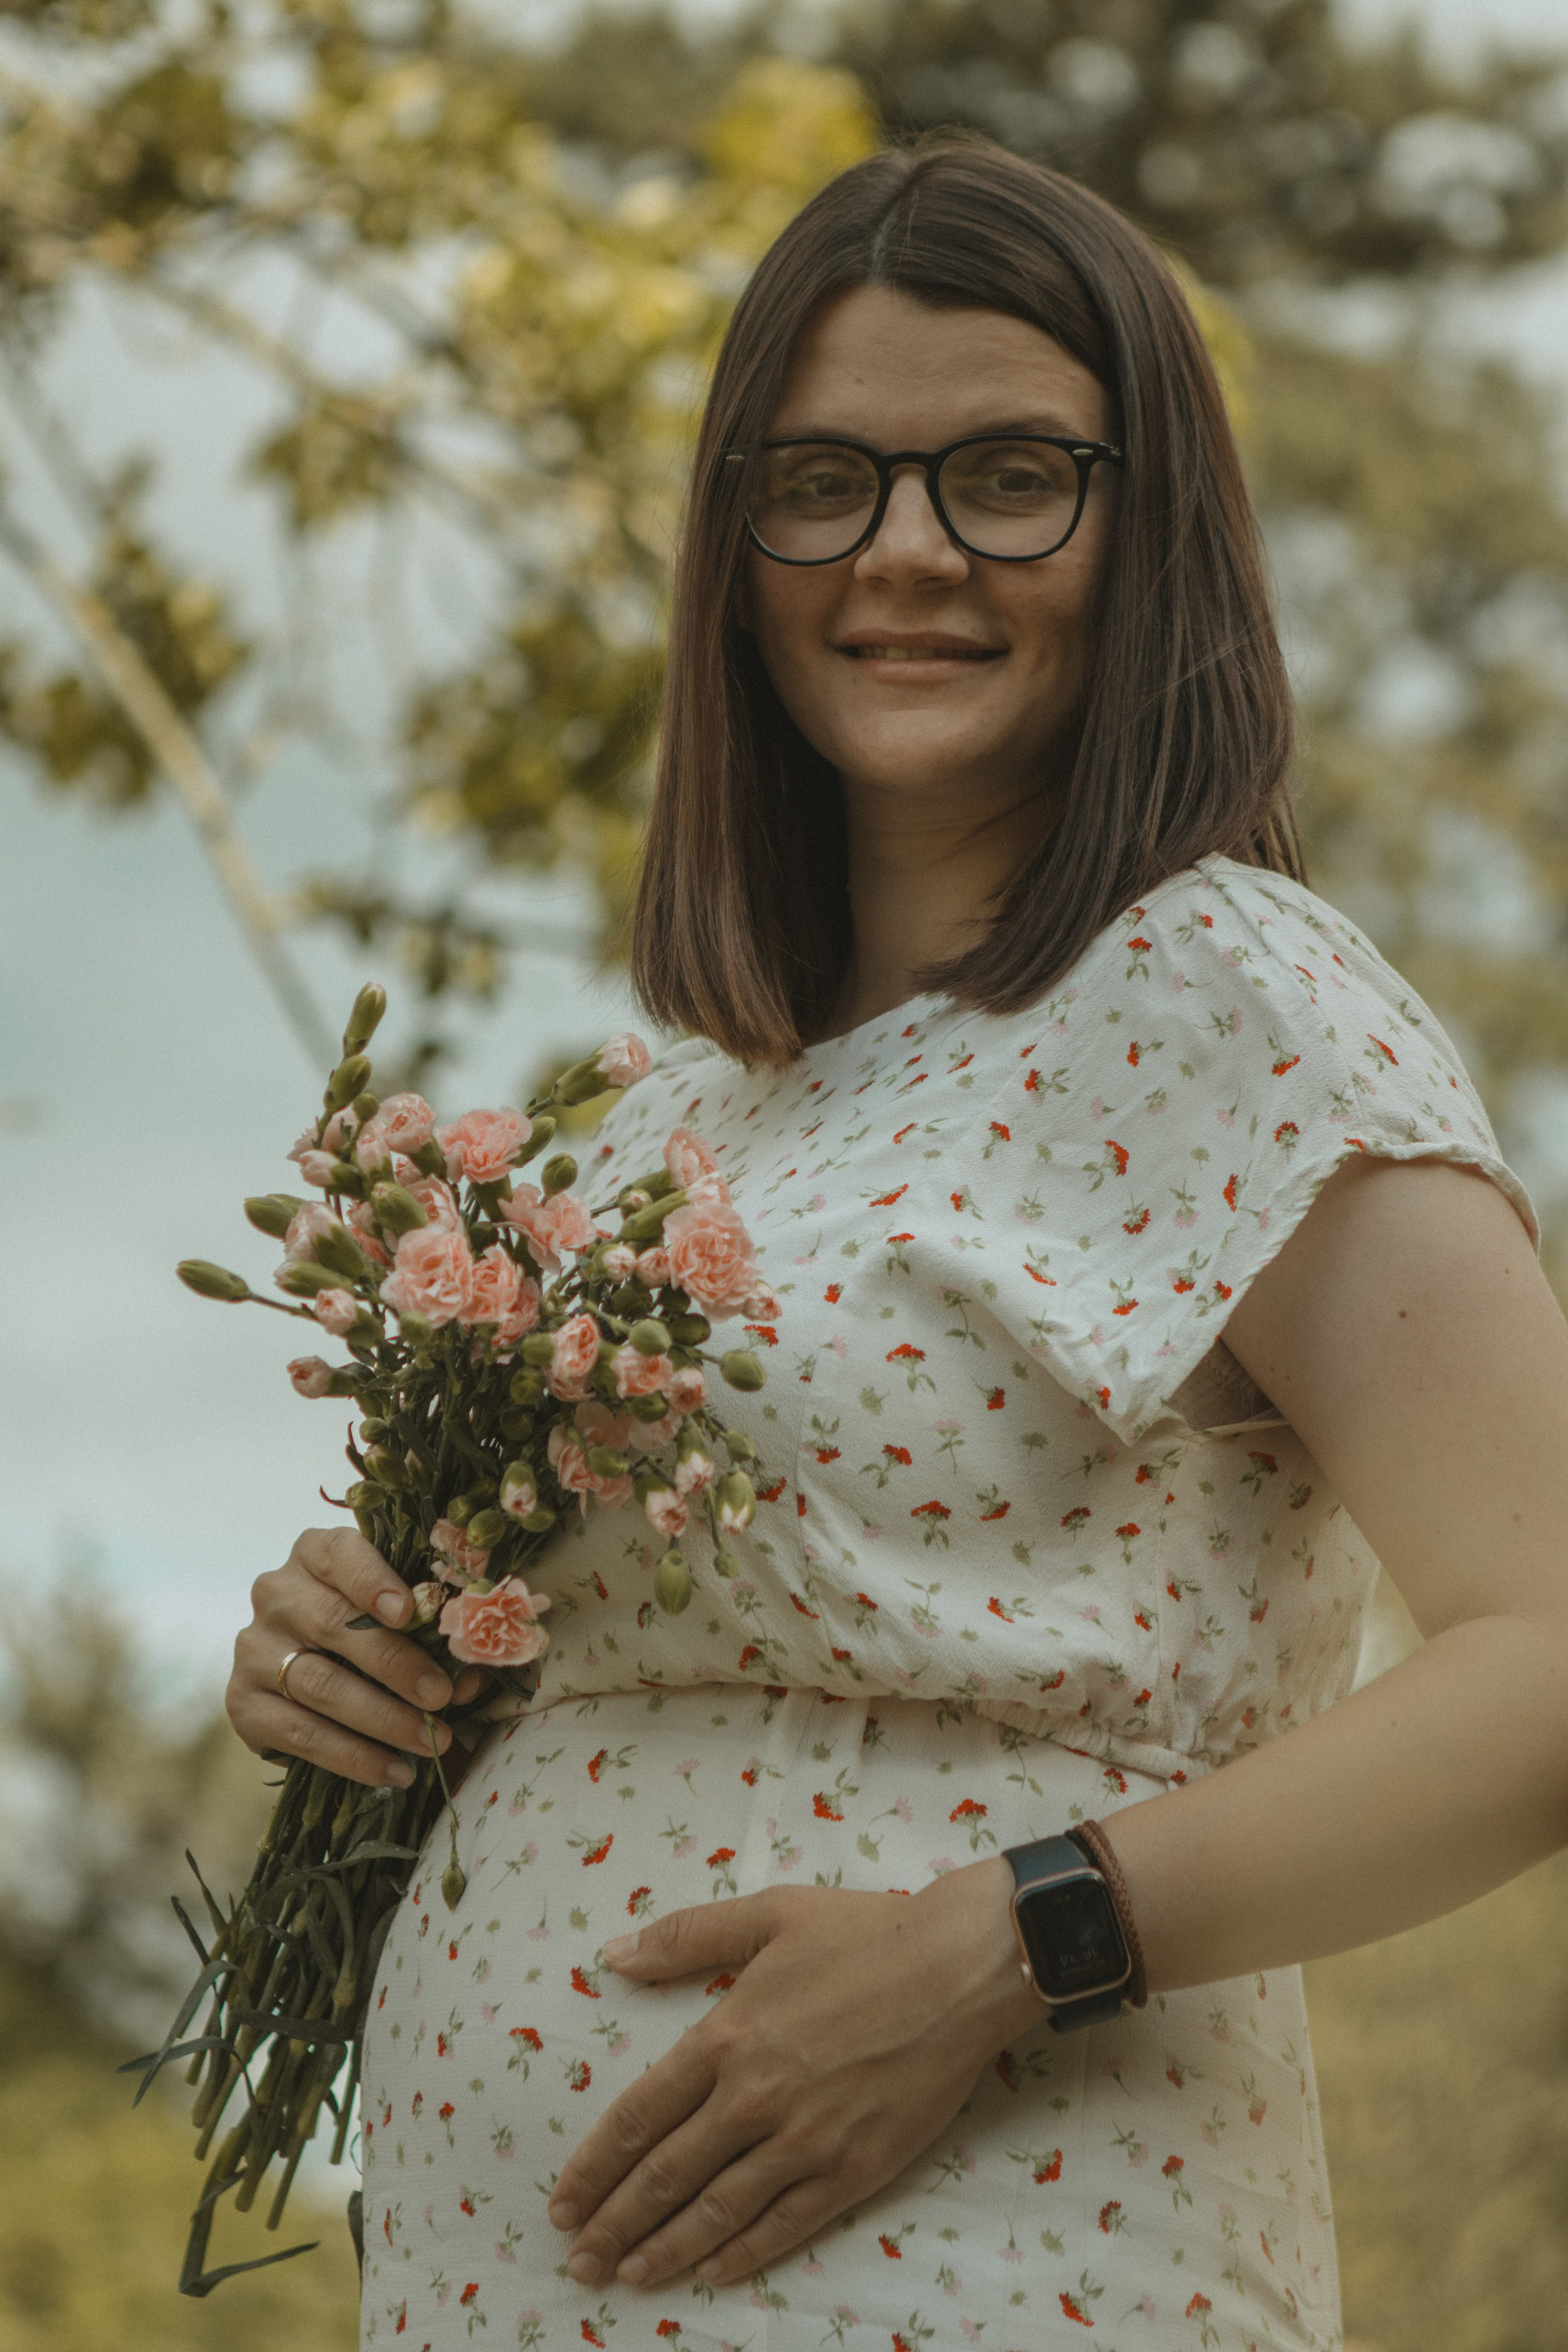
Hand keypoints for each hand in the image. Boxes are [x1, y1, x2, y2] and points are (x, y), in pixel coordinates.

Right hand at [227, 1526, 485, 1788]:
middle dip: (395, 1664)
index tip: (408, 1612)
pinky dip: (353, 1757)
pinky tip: (394, 1771)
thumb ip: (432, 1633)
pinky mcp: (243, 1703)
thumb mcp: (401, 1616)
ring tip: (431, 1742)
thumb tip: (472, 1677)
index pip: (339, 1554)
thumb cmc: (372, 1630)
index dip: (373, 1580)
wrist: (312, 1673)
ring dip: (382, 1719)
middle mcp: (276, 1594)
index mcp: (316, 1554)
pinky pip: (300, 1733)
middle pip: (334, 1625)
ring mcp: (254, 1649)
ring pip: (319, 1685)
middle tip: (441, 1697)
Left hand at [547, 1860, 1038, 2288]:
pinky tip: (711, 2270)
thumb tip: (613, 1956)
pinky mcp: (855, 2169)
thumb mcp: (769, 1914)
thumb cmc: (867, 1933)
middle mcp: (756, 2098)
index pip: (640, 2116)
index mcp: (728, 2036)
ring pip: (718, 2210)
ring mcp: (806, 2140)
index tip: (562, 2201)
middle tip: (578, 2259)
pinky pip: (786, 2224)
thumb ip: (687, 1938)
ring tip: (627, 2275)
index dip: (595, 2165)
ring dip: (665, 2250)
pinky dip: (742, 2253)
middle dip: (614, 2224)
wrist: (962, 1967)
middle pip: (666, 2176)